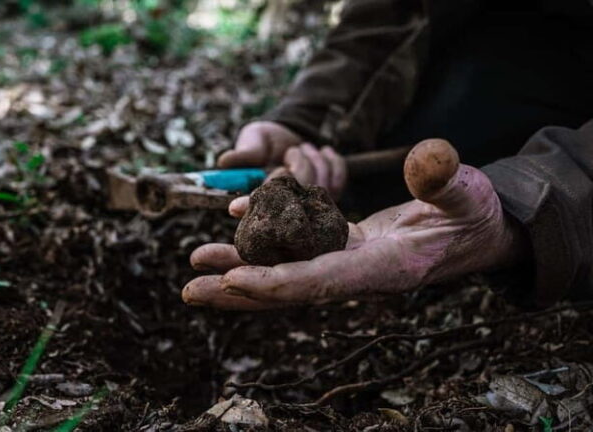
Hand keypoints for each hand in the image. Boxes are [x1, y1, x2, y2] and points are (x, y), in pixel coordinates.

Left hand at [182, 139, 527, 309]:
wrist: (475, 232)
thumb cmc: (474, 214)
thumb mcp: (470, 193)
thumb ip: (447, 181)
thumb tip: (430, 158)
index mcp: (384, 269)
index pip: (321, 280)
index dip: (276, 280)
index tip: (234, 278)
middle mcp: (356, 274)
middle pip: (288, 289)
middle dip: (239, 290)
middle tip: (189, 288)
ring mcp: (345, 264)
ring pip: (282, 272)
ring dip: (238, 270)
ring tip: (195, 263)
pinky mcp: (340, 248)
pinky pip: (292, 250)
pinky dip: (263, 244)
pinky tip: (234, 226)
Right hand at [220, 121, 347, 197]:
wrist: (293, 136)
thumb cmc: (267, 139)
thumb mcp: (253, 139)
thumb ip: (245, 152)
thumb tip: (224, 162)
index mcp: (261, 196)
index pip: (256, 204)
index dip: (248, 205)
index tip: (236, 205)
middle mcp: (284, 207)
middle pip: (296, 194)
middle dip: (300, 165)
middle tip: (292, 150)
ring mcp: (310, 205)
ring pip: (321, 185)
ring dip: (315, 159)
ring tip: (303, 148)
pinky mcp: (331, 196)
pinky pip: (339, 179)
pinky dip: (333, 161)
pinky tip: (323, 152)